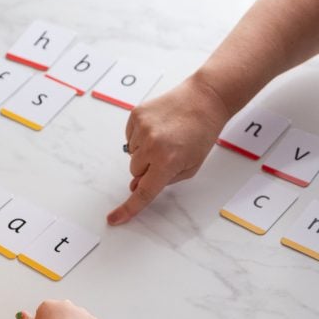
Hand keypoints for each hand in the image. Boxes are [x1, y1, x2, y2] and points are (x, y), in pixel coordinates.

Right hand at [107, 74, 230, 224]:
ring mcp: (142, 128)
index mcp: (167, 162)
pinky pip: (130, 137)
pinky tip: (158, 128)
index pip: (143, 192)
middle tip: (167, 154)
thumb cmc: (202, 134)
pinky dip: (141, 137)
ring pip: (132, 154)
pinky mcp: (136, 114)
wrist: (204, 99)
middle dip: (148, 169)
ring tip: (165, 137)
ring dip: (144, 152)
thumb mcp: (191, 166)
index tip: (114, 219)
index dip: (128, 208)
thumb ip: (164, 181)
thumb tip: (136, 186)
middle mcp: (151, 145)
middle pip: (135, 172)